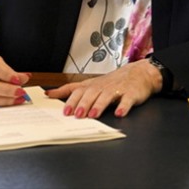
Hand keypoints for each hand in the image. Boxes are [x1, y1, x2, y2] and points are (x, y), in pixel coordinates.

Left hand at [45, 59, 161, 117]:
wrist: (139, 73)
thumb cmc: (112, 82)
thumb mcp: (91, 84)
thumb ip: (71, 90)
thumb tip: (50, 93)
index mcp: (92, 86)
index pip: (77, 90)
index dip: (69, 98)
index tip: (60, 106)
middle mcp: (103, 87)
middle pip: (91, 94)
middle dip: (83, 103)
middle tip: (76, 114)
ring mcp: (117, 89)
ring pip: (106, 97)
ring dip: (99, 106)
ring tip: (93, 115)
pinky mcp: (131, 93)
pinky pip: (127, 100)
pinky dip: (123, 107)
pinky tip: (119, 113)